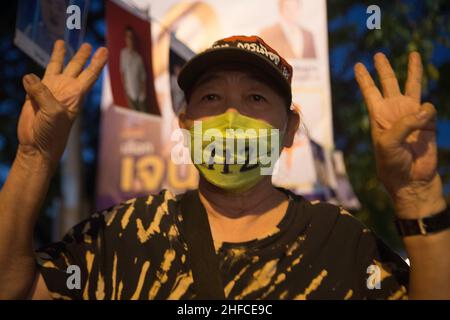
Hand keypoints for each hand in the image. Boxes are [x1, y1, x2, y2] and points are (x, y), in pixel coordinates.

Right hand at [17, 40, 107, 167]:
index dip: (97, 62)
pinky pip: (35, 78)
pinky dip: (34, 72)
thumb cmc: (52, 133)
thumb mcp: (53, 112)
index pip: (90, 74)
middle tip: (88, 44)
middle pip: (76, 67)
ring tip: (62, 41)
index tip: (104, 50)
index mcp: (75, 95)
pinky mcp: (34, 95)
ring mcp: (50, 91)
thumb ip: (43, 93)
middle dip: (82, 55)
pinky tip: (33, 69)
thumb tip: (29, 76)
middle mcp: (65, 90)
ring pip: (56, 68)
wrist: (37, 146)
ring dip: (60, 56)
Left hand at [354, 52, 444, 218]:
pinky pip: (429, 109)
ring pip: (412, 87)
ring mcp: (411, 115)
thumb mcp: (389, 143)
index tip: (358, 65)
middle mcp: (394, 112)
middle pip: (388, 84)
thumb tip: (423, 109)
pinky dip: (426, 113)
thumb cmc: (392, 163)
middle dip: (384, 69)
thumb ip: (404, 123)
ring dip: (412, 71)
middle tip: (378, 54)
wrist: (411, 179)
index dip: (364, 79)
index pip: (370, 92)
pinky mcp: (427, 122)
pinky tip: (423, 122)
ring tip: (413, 54)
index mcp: (379, 116)